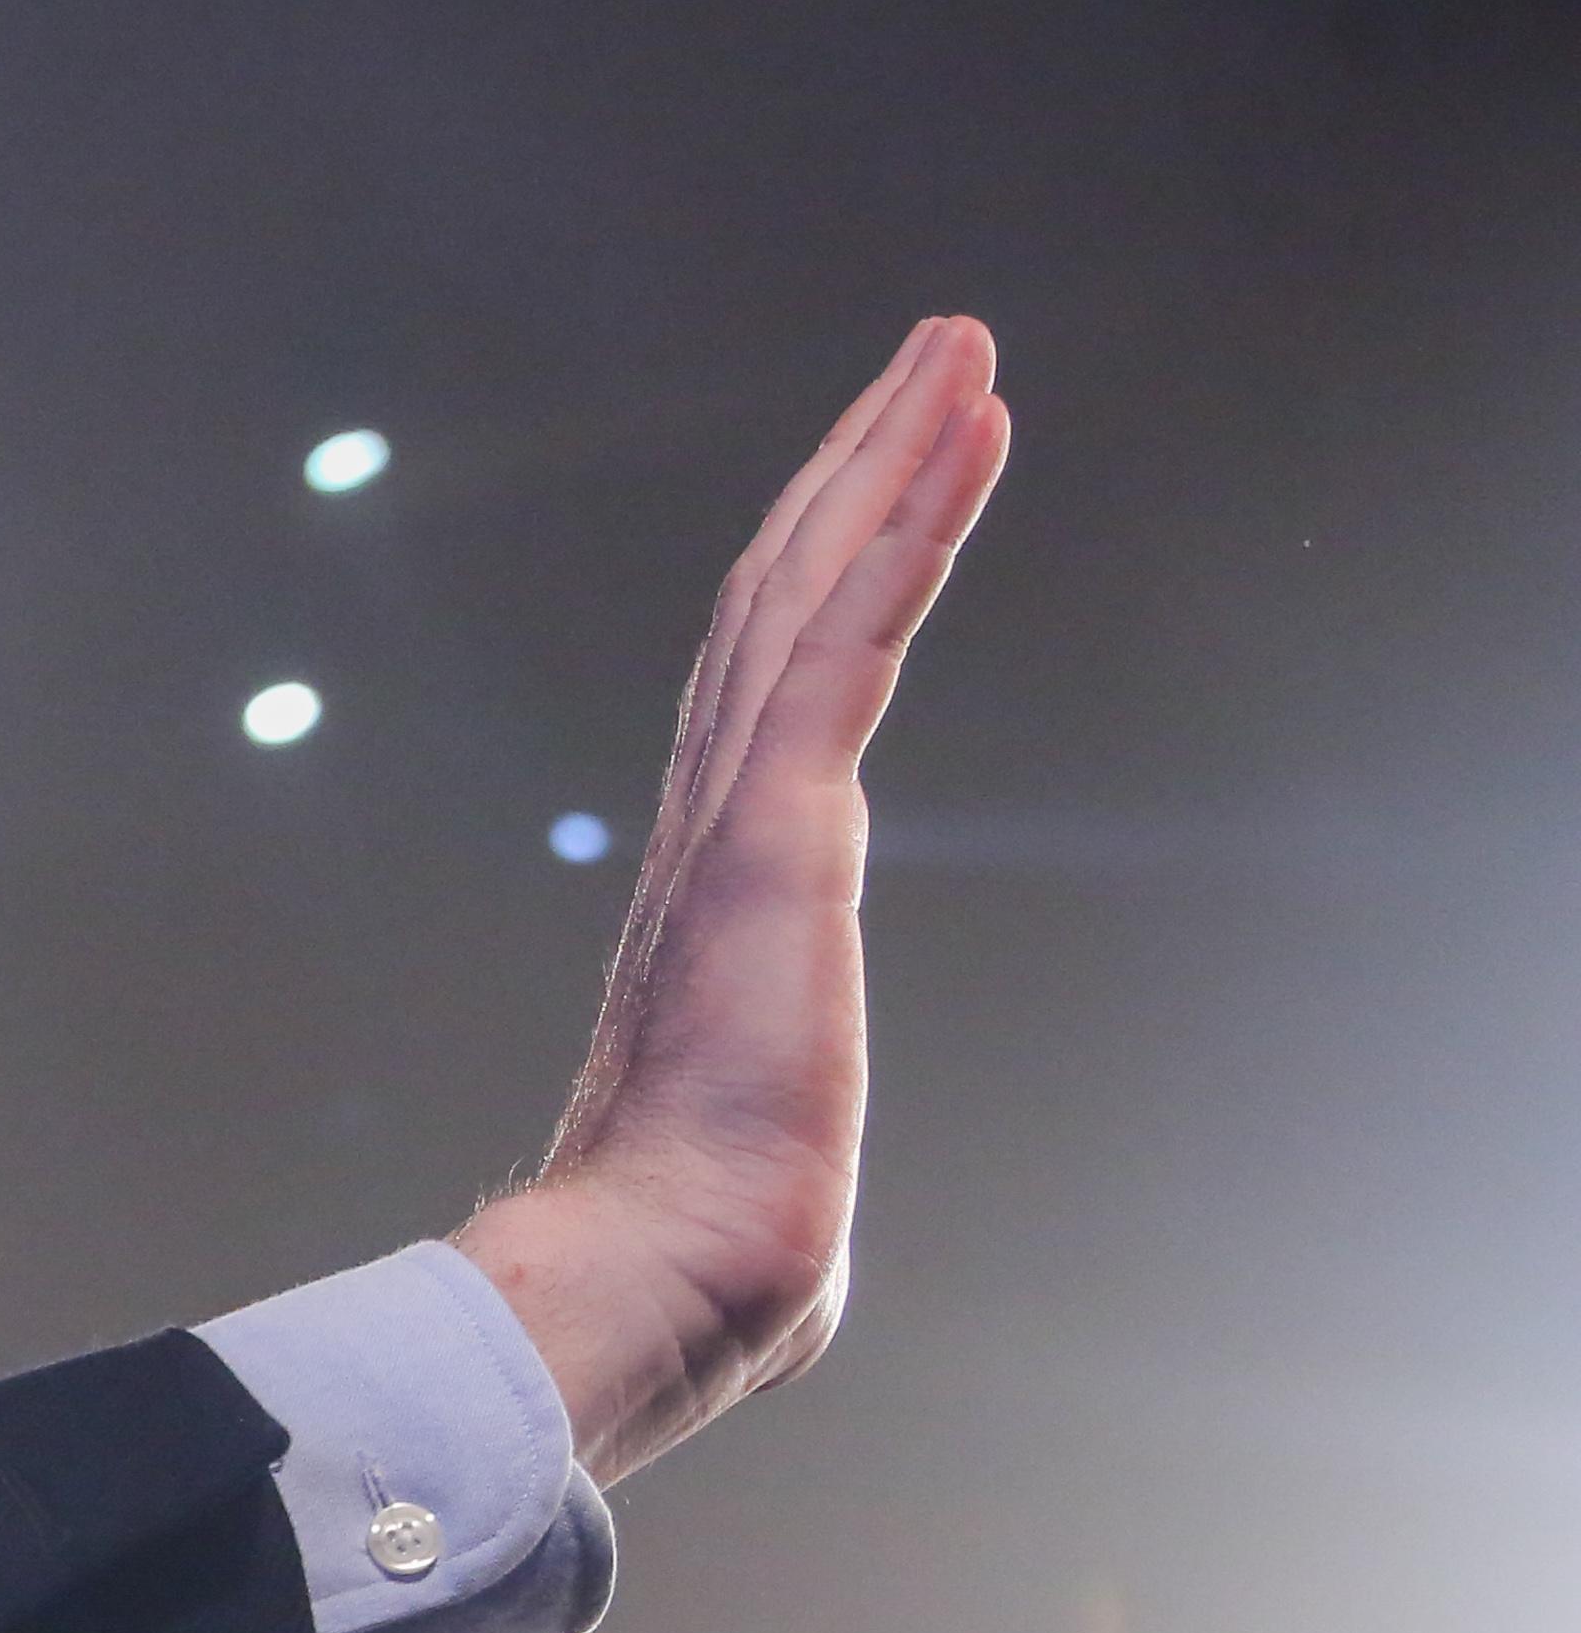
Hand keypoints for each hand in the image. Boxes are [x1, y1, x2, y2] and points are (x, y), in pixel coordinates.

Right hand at [462, 318, 1012, 1483]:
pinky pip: (856, 634)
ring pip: (814, 590)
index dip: (814, 584)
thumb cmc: (708, 1270)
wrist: (666, 1283)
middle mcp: (714, 832)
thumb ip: (768, 1170)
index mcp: (710, 904)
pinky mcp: (783, 825)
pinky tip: (966, 430)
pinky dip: (911, 521)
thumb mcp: (762, 1187)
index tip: (867, 490)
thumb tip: (781, 1273)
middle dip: (854, 472)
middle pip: (782, 606)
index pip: (766, 706)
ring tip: (956, 350)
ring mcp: (741, 820)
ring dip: (890, 456)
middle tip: (925, 361)